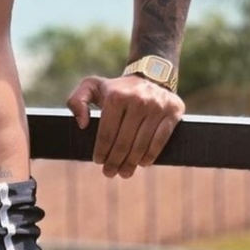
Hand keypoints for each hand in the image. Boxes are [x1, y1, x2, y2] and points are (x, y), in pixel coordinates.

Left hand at [66, 74, 183, 178]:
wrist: (150, 76)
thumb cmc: (117, 88)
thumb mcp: (91, 86)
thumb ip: (77, 101)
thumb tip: (82, 124)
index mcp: (116, 97)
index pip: (107, 132)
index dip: (101, 150)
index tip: (98, 161)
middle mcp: (138, 100)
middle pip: (124, 141)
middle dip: (115, 161)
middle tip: (110, 173)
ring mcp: (157, 106)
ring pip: (142, 144)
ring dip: (132, 163)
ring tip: (124, 173)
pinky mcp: (173, 111)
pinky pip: (160, 140)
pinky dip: (151, 155)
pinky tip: (143, 163)